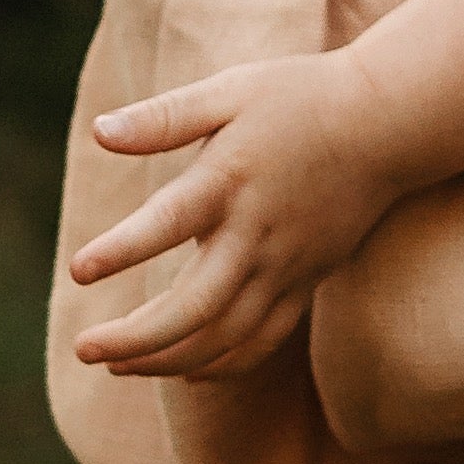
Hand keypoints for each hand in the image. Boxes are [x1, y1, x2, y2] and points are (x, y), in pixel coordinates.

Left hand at [66, 48, 409, 381]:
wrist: (386, 124)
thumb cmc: (297, 98)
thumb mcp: (229, 91)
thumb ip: (165, 117)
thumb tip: (101, 132)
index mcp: (228, 181)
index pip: (168, 224)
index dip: (121, 250)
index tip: (77, 271)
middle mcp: (256, 235)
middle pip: (196, 307)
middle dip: (137, 338)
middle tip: (85, 348)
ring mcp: (286, 266)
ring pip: (226, 336)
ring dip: (168, 359)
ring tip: (115, 364)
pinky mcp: (306, 283)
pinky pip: (263, 341)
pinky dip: (221, 365)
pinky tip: (182, 372)